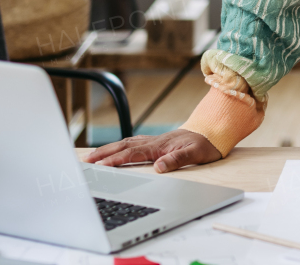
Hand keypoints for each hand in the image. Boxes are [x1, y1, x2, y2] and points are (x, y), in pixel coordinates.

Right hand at [84, 129, 221, 172]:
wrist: (213, 131)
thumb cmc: (205, 144)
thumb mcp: (196, 154)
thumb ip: (178, 159)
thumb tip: (159, 167)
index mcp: (160, 146)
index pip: (133, 154)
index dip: (116, 160)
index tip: (100, 166)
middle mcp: (154, 142)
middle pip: (124, 147)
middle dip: (104, 153)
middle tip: (86, 161)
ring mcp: (154, 140)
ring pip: (126, 143)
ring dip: (108, 149)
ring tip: (92, 156)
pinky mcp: (156, 142)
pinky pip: (133, 142)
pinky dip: (120, 146)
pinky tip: (114, 150)